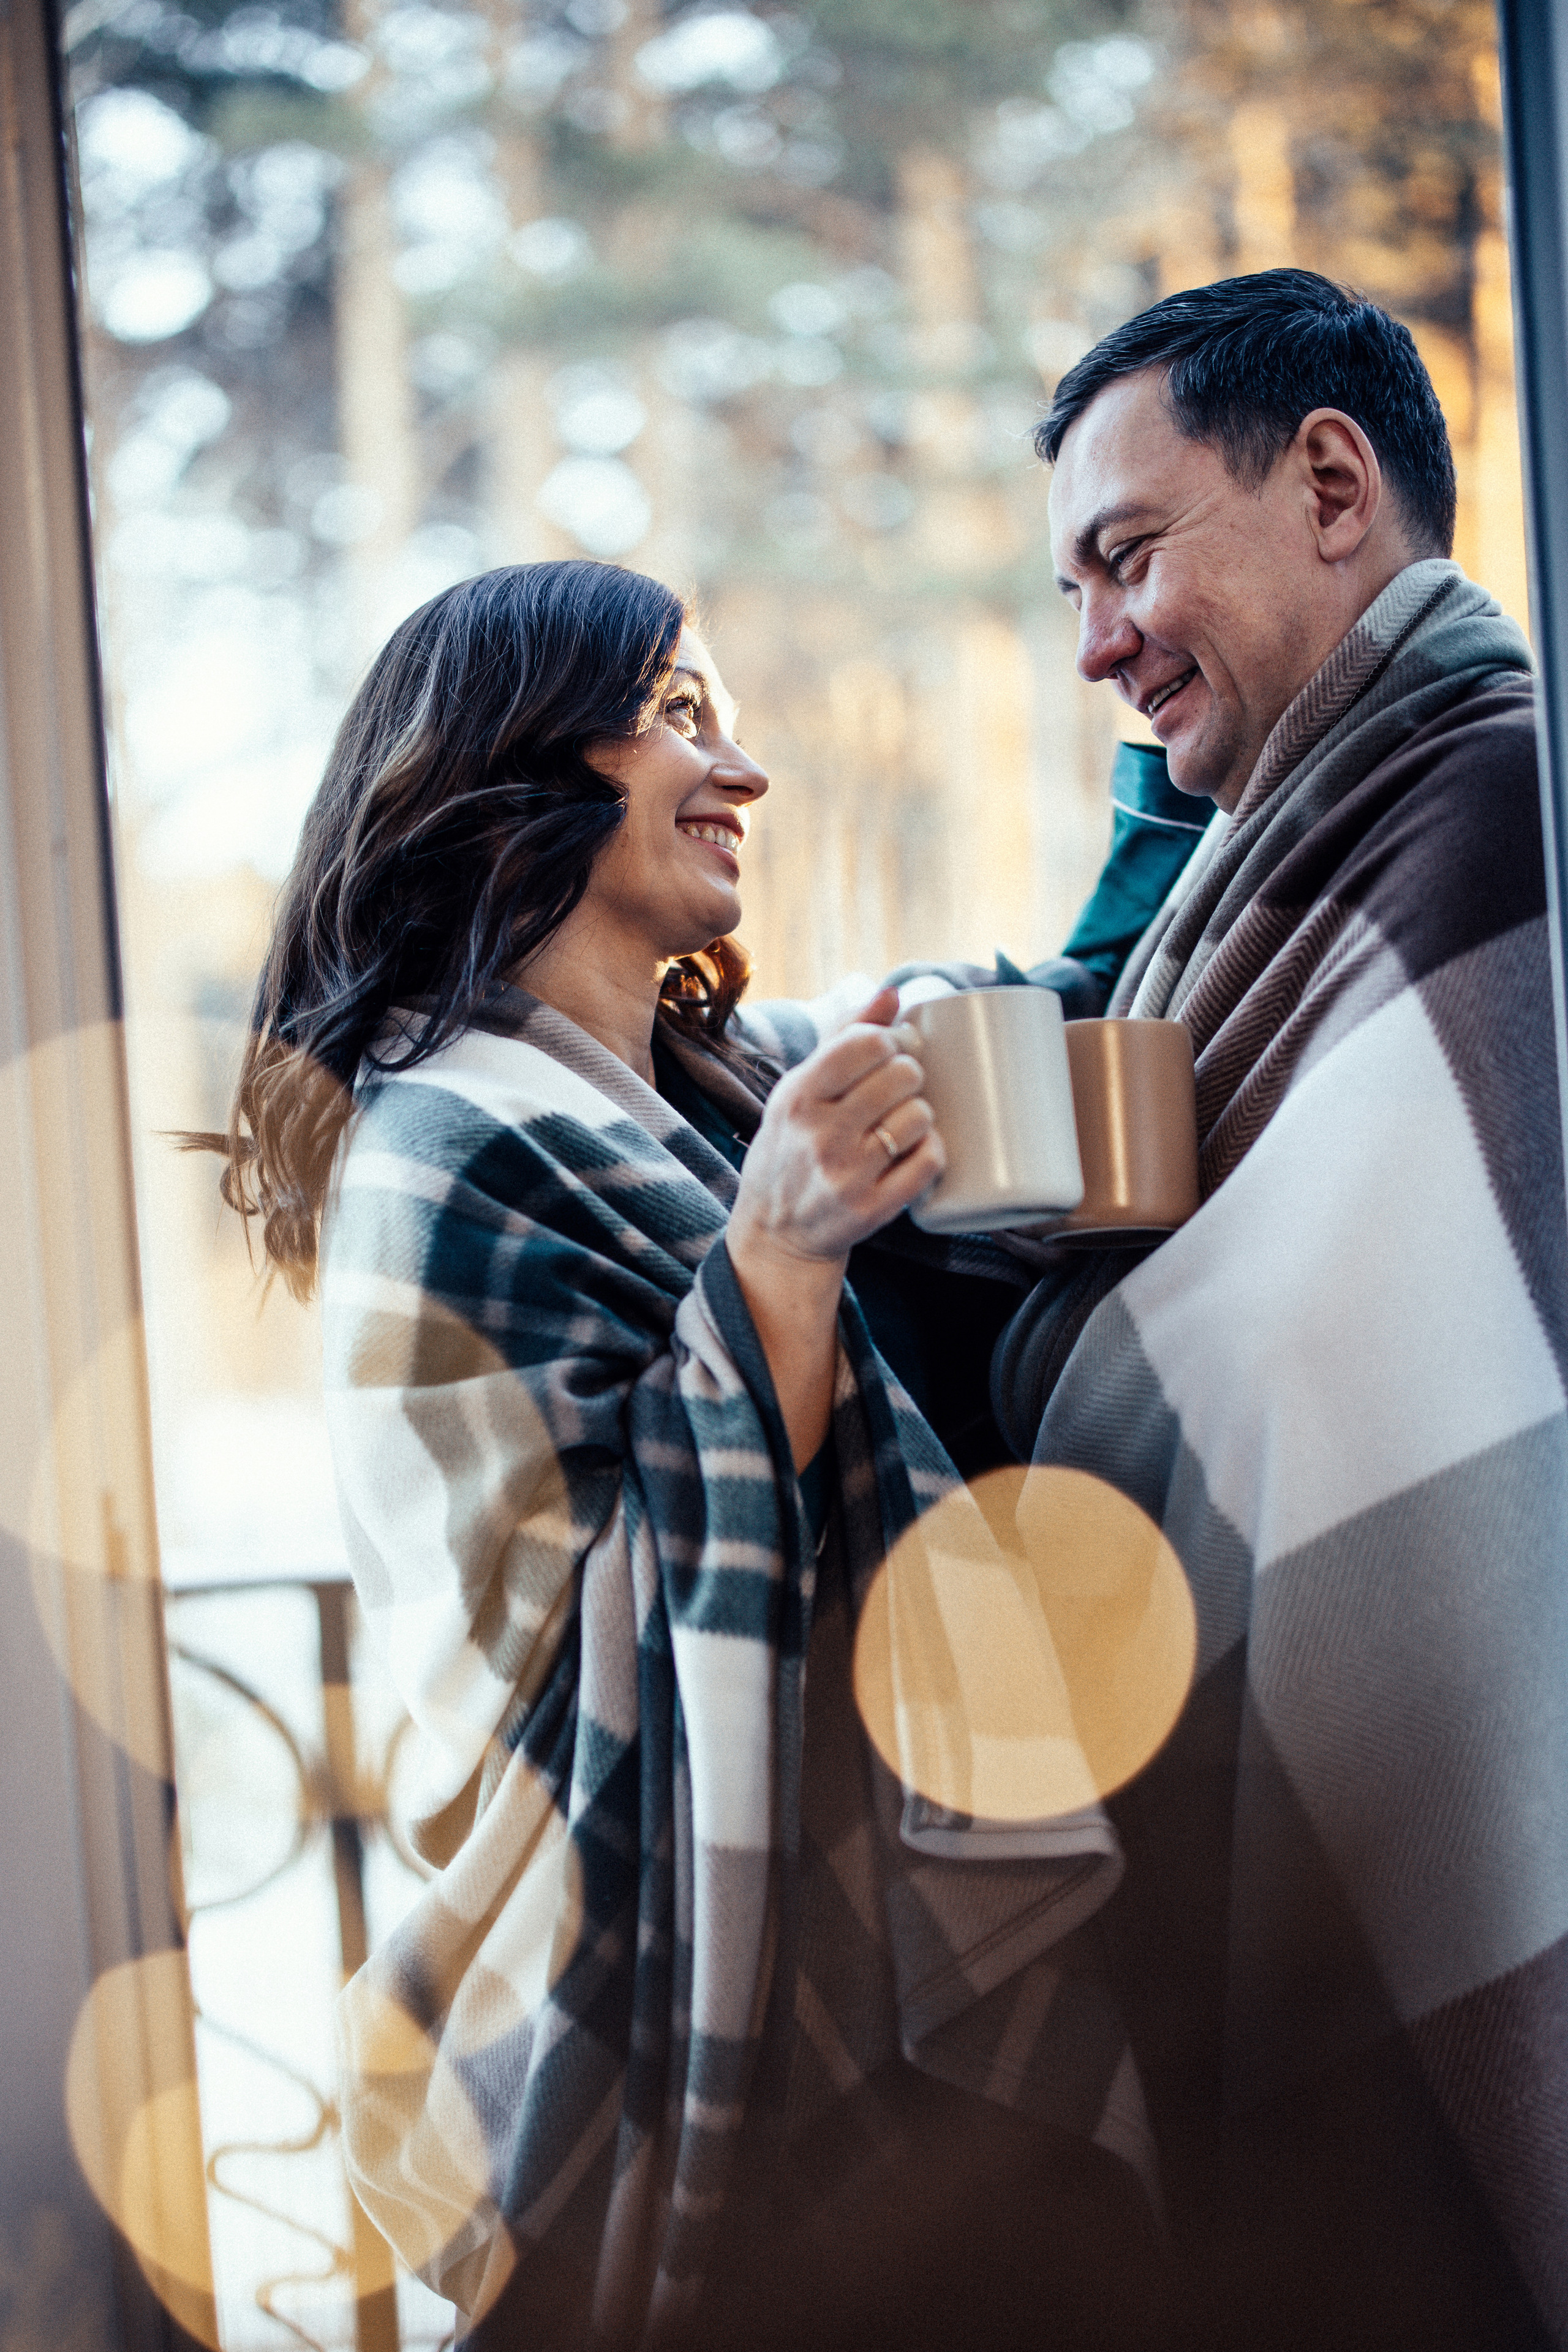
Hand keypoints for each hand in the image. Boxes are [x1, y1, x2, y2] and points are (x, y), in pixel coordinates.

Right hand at [728, 984, 943, 1272]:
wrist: (774, 1232)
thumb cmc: (792, 1148)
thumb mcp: (799, 1091)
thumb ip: (842, 1037)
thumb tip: (891, 992)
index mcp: (799, 1097)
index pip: (865, 1043)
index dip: (890, 1041)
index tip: (887, 1054)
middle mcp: (819, 1135)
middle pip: (902, 1076)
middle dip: (910, 1076)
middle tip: (900, 1090)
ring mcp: (846, 1175)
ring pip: (919, 1117)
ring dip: (921, 1115)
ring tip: (902, 1123)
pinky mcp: (871, 1210)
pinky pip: (928, 1162)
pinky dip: (931, 1151)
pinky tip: (915, 1151)